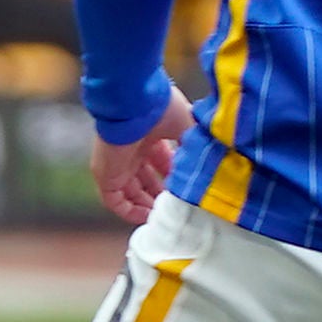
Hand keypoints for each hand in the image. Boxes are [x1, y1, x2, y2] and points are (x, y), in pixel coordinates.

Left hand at [90, 89, 194, 224]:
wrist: (136, 102)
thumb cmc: (163, 109)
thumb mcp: (190, 130)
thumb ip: (197, 150)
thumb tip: (216, 167)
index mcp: (150, 137)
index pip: (161, 164)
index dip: (175, 179)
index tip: (189, 192)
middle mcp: (132, 151)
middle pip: (145, 180)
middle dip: (162, 196)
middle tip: (179, 210)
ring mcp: (117, 164)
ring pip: (131, 194)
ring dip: (148, 207)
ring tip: (167, 219)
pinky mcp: (105, 174)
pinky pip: (115, 201)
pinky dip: (130, 212)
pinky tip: (148, 219)